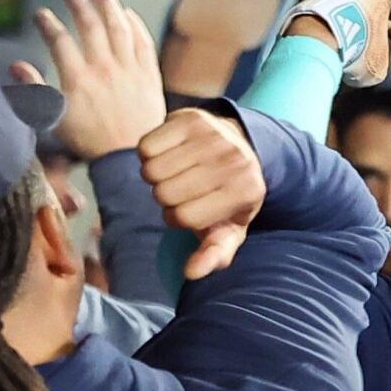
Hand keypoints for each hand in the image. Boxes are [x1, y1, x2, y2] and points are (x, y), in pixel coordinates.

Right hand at [13, 0, 164, 159]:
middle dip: (78, 4)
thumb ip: (35, 91)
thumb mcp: (55, 121)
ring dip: (108, 7)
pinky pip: (143, 42)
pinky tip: (128, 14)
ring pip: (118, 28)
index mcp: (77, 79)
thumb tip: (15, 66)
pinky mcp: (149, 75)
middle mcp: (104, 69)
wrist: (131, 158)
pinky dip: (135, 25)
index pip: (59, 41)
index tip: (41, 14)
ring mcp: (129, 70)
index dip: (48, 24)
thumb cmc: (91, 143)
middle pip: (90, 26)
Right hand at [138, 107, 264, 279]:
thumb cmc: (230, 196)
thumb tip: (193, 273)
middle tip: (183, 189)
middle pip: (164, 193)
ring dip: (156, 175)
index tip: (191, 209)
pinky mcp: (192, 117)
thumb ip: (215, 254)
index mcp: (244, 192)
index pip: (182, 217)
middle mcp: (232, 160)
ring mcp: (213, 135)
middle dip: (166, 197)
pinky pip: (145, 146)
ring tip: (176, 172)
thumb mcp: (230, 228)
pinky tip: (169, 154)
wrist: (243, 146)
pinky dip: (149, 154)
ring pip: (151, 170)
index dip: (178, 218)